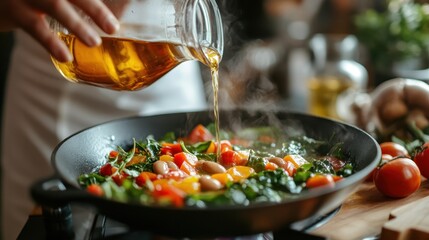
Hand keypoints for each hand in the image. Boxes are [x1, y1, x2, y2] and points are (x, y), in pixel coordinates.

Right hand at [0, 0, 119, 61]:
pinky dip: (52, 42)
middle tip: (113, 28)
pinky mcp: (13, 10)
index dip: (96, 6)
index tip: (114, 25)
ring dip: (77, 25)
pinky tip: (65, 56)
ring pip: (55, 5)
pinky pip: (35, 27)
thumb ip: (72, 4)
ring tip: (94, 42)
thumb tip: (104, 20)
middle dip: (95, 9)